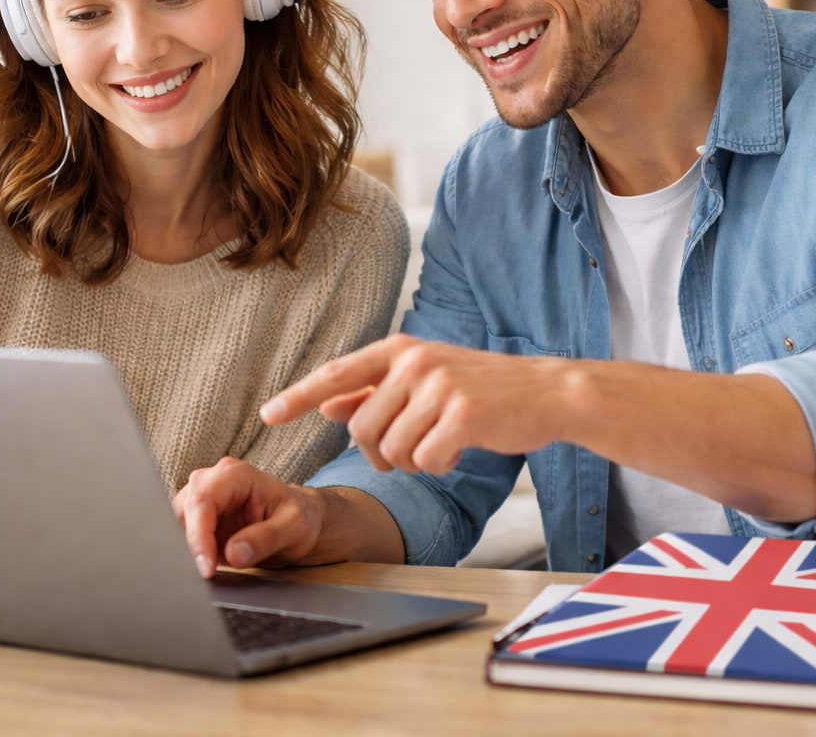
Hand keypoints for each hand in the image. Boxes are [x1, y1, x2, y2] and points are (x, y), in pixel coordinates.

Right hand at [173, 457, 326, 577]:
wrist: (298, 521)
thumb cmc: (299, 517)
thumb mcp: (294, 527)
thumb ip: (265, 538)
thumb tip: (235, 553)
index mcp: (235, 475)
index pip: (203, 501)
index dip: (199, 536)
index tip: (206, 568)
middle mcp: (213, 480)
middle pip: (182, 511)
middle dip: (187, 545)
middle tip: (201, 576)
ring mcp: (202, 499)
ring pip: (175, 524)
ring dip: (185, 551)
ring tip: (202, 575)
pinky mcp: (198, 519)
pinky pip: (181, 536)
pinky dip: (187, 554)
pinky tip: (201, 569)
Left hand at [260, 334, 577, 474]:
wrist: (546, 392)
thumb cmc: (481, 389)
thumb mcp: (424, 382)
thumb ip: (373, 393)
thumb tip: (326, 405)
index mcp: (400, 350)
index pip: (337, 373)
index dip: (299, 396)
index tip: (269, 415)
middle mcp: (415, 361)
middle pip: (362, 428)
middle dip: (379, 452)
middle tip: (410, 450)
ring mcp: (440, 386)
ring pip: (392, 449)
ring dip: (412, 461)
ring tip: (439, 444)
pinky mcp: (464, 414)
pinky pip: (426, 460)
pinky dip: (438, 466)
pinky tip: (458, 450)